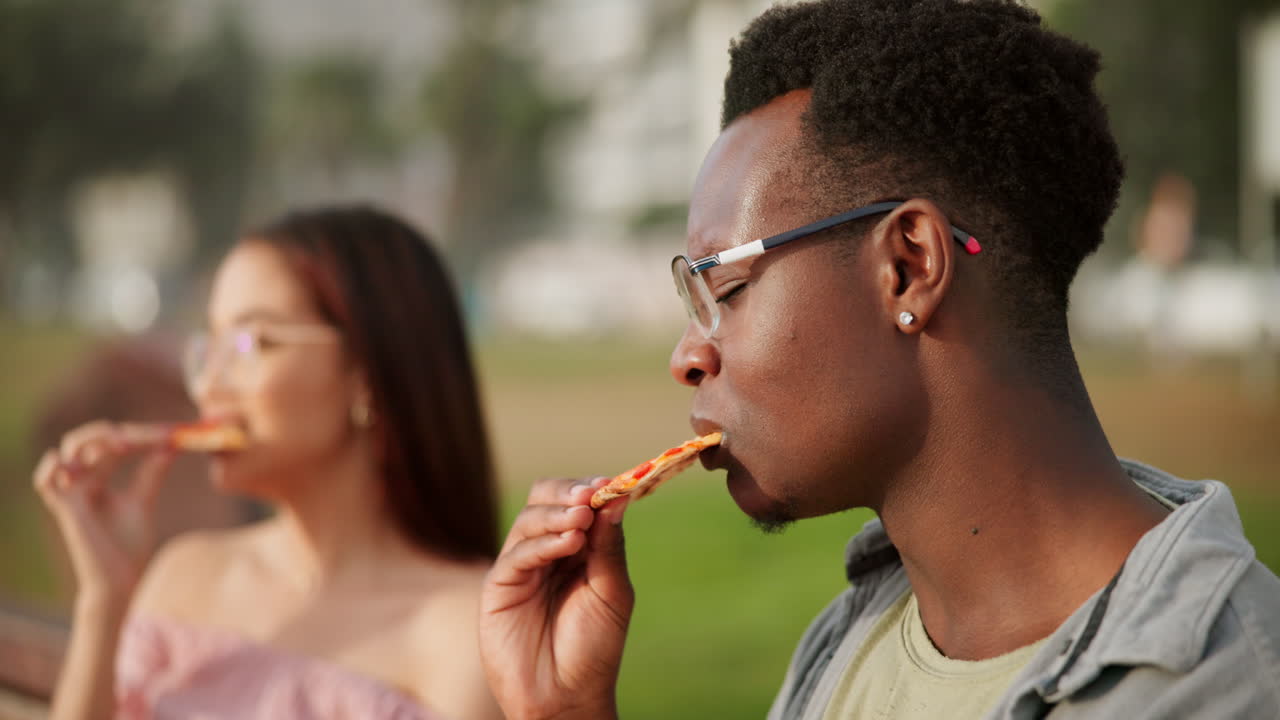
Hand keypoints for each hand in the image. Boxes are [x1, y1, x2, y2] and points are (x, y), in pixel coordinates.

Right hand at [33, 421, 174, 605]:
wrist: (122, 579)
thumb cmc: (128, 544)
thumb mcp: (142, 501)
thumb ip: (151, 473)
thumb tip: (170, 445)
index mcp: (98, 478)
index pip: (112, 443)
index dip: (139, 435)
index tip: (171, 434)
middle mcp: (82, 482)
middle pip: (86, 440)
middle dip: (115, 432)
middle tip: (147, 436)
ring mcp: (72, 494)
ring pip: (67, 453)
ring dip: (94, 441)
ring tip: (126, 444)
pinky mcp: (67, 510)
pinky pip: (45, 483)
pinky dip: (51, 467)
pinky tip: (71, 460)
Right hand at [480, 477, 633, 719]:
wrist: (567, 697)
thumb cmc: (593, 649)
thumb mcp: (611, 591)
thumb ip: (608, 545)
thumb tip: (617, 496)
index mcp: (576, 549)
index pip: (575, 502)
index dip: (590, 489)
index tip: (611, 482)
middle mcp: (546, 552)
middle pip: (545, 500)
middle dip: (568, 493)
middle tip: (590, 496)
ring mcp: (520, 567)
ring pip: (529, 520)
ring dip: (558, 515)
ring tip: (582, 520)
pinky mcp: (499, 586)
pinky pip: (517, 553)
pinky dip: (543, 542)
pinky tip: (568, 544)